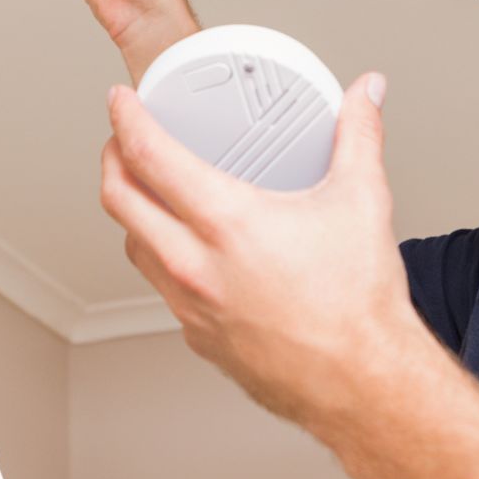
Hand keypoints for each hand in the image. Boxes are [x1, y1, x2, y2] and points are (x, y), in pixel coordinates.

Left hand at [98, 72, 426, 431]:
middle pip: (120, 199)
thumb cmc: (357, 306)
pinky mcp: (198, 336)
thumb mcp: (361, 201)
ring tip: (147, 189)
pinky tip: (183, 248)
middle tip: (122, 139)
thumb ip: (359, 135)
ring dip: (132, 210)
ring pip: (134, 245)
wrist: (363, 383)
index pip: (150, 156)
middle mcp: (196, 265)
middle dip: (113, 158)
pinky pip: (160, 286)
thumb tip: (365, 95)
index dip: (126, 119)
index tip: (122, 103)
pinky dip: (160, 255)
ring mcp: (191, 305)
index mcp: (228, 223)